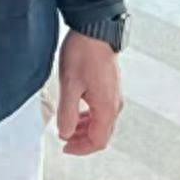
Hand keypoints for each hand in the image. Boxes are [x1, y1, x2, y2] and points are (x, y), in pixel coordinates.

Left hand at [56, 29, 122, 154]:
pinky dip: (89, 116)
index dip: (81, 148)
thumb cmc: (83, 54)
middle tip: (64, 139)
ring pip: (102, 122)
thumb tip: (65, 133)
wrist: (95, 30)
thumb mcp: (69, 84)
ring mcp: (114, 95)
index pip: (98, 141)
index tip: (65, 147)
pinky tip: (76, 111)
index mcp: (106, 108)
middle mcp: (114, 104)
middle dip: (82, 140)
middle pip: (101, 134)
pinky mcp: (110, 86)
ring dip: (85, 128)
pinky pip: (102, 110)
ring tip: (67, 126)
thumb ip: (67, 112)